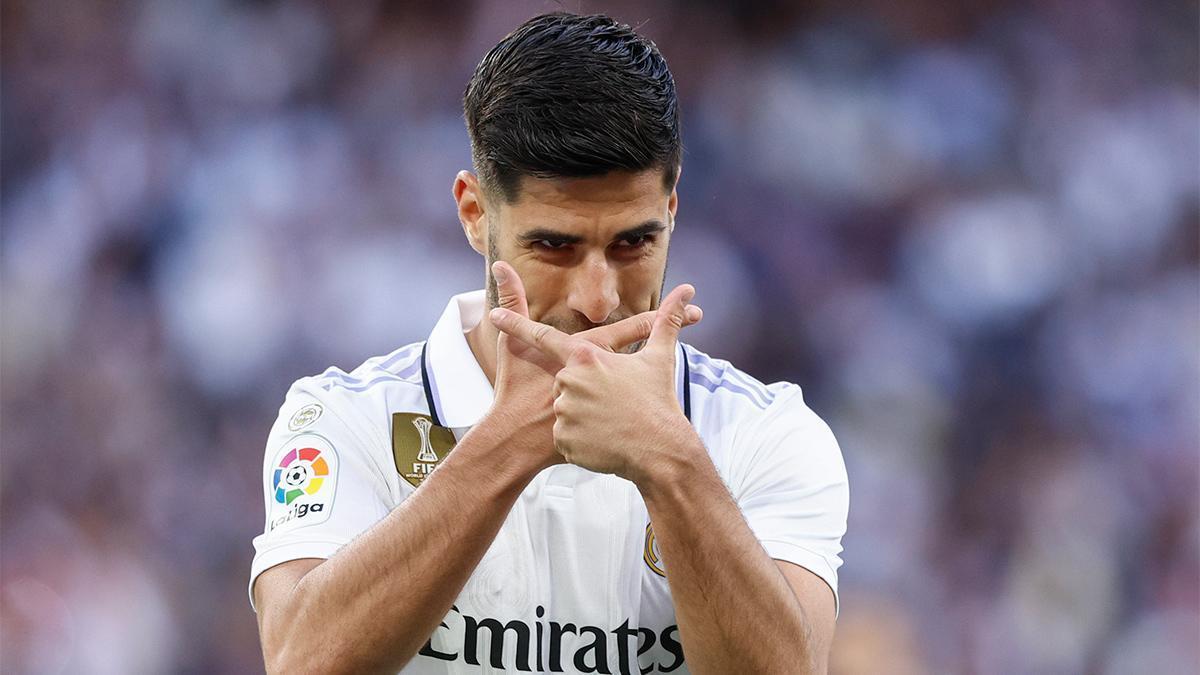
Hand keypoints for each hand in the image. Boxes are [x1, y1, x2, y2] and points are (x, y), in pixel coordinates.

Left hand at [489, 279, 701, 482]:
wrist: (660, 451)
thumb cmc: (658, 401)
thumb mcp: (660, 358)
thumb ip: (666, 322)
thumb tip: (686, 291)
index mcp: (587, 357)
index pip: (543, 336)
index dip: (517, 324)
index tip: (494, 313)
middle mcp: (569, 381)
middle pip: (564, 382)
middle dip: (584, 393)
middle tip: (613, 405)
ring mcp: (564, 412)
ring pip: (565, 411)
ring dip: (584, 418)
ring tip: (611, 425)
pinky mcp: (563, 440)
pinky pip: (566, 437)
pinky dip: (581, 441)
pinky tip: (602, 443)